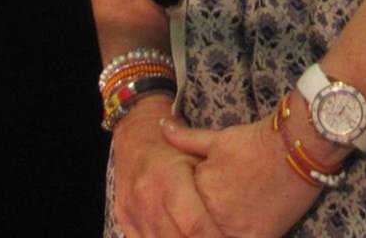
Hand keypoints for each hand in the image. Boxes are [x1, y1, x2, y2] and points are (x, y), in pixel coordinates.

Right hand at [112, 100, 225, 237]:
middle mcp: (147, 197)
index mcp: (167, 178)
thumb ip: (212, 180)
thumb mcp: (195, 154)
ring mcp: (133, 212)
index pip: (194, 224)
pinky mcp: (125, 222)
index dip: (214, 237)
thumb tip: (240, 210)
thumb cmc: (174, 147)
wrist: (136, 138)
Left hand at [162, 116, 323, 237]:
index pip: (181, 208)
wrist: (298, 146)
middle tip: (220, 209)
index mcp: (198, 187)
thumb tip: (163, 127)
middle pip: (195, 227)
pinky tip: (241, 228)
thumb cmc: (258, 140)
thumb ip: (187, 139)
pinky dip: (233, 237)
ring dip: (213, 231)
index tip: (196, 205)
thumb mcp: (219, 138)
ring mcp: (233, 228)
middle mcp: (211, 211)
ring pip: (211, 236)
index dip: (187, 208)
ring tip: (231, 216)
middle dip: (199, 224)